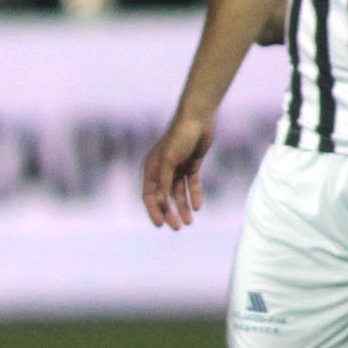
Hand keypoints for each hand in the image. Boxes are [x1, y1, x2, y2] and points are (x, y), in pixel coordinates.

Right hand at [141, 113, 213, 229]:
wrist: (197, 119)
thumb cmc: (179, 137)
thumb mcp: (169, 160)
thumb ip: (165, 181)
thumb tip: (161, 200)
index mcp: (151, 168)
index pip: (149, 195)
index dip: (154, 210)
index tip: (161, 225)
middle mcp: (162, 170)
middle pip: (164, 197)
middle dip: (170, 213)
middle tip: (178, 227)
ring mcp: (177, 168)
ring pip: (178, 193)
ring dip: (182, 207)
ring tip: (189, 222)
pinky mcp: (191, 165)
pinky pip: (191, 184)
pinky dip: (194, 195)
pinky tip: (198, 207)